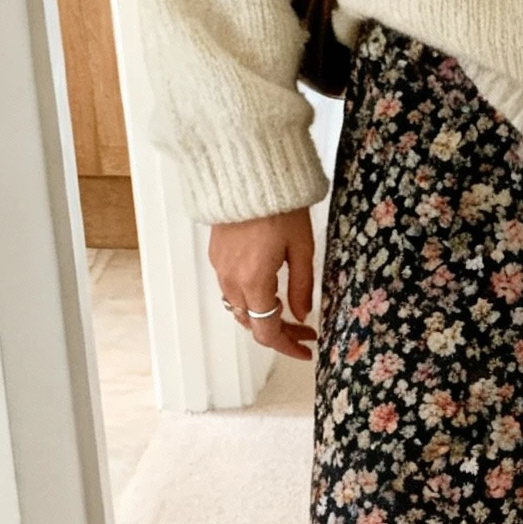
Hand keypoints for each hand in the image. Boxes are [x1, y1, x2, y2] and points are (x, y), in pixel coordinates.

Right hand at [208, 209, 316, 360]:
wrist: (248, 173)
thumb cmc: (280, 206)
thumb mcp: (302, 248)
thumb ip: (301, 286)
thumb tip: (301, 315)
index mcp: (254, 281)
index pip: (267, 331)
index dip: (287, 347)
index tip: (306, 350)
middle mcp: (231, 279)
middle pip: (252, 323)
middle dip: (279, 333)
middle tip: (305, 332)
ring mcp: (220, 267)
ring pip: (239, 308)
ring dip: (263, 316)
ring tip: (289, 312)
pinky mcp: (216, 254)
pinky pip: (230, 289)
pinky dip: (249, 299)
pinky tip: (269, 290)